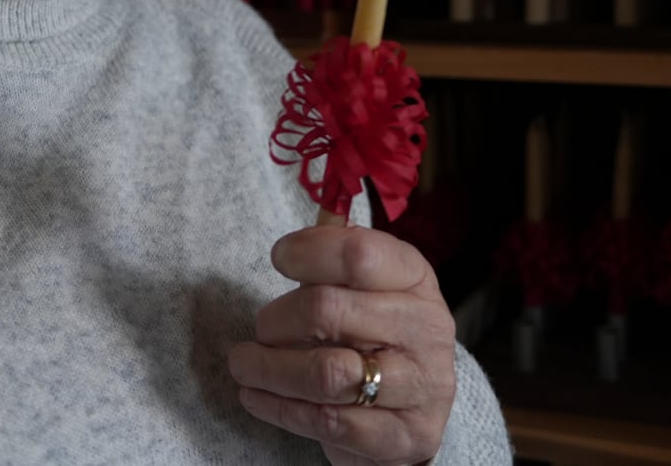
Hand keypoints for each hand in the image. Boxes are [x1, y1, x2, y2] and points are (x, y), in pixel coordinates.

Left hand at [228, 225, 456, 465]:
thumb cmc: (375, 328)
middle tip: (258, 329)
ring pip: (325, 373)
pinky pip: (329, 422)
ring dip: (269, 369)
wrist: (416, 403)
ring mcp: (423, 385)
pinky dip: (282, 409)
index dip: (307, 252)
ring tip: (243, 364)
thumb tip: (299, 234)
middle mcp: (427, 328)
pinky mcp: (408, 436)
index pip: (358, 253)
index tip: (279, 258)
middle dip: (275, 320)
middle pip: (327, 311)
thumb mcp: (367, 285)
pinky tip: (259, 398)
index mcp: (415, 278)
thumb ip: (335, 256)